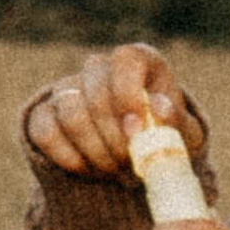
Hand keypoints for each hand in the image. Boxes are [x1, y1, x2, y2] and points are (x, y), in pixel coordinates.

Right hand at [23, 44, 209, 179]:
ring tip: (113, 169)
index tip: (137, 128)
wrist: (133, 156)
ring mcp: (68, 89)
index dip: (128, 93)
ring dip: (94, 151)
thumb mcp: (183, 135)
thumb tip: (158, 107)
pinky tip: (87, 169)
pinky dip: (68, 157)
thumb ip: (177, 120)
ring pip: (71, 115)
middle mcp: (100, 69)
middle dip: (114, 138)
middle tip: (129, 163)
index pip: (126, 60)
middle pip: (97, 94)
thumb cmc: (163, 138)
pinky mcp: (45, 114)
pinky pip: (45, 132)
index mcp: (137, 61)